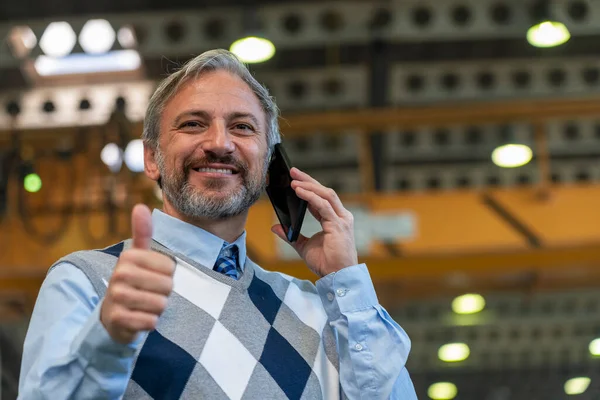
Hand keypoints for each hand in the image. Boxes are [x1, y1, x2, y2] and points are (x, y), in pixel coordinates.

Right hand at [100, 204, 174, 343]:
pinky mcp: (118, 319)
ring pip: (160, 304)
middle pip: (167, 286)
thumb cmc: (133, 282)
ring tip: (144, 305)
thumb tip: (140, 206)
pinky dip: (149, 322)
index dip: (167, 276)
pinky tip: (138, 318)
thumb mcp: (138, 256)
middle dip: (163, 293)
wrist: (112, 315)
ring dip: (157, 308)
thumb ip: (142, 233)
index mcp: (128, 257)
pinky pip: (150, 321)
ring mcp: (117, 297)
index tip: (152, 277)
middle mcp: (120, 275)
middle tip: (148, 293)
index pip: (170, 268)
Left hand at [271, 168, 357, 276]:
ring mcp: (341, 220)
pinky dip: (311, 197)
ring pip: (326, 194)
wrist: (337, 277)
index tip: (294, 179)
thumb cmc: (326, 263)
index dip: (308, 187)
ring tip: (294, 180)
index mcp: (335, 219)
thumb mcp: (303, 246)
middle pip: (325, 191)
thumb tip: (275, 226)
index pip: (321, 198)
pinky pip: (323, 206)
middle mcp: (341, 216)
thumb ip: (290, 235)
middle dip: (308, 180)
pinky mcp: (338, 225)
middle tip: (293, 171)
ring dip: (309, 185)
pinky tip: (300, 192)